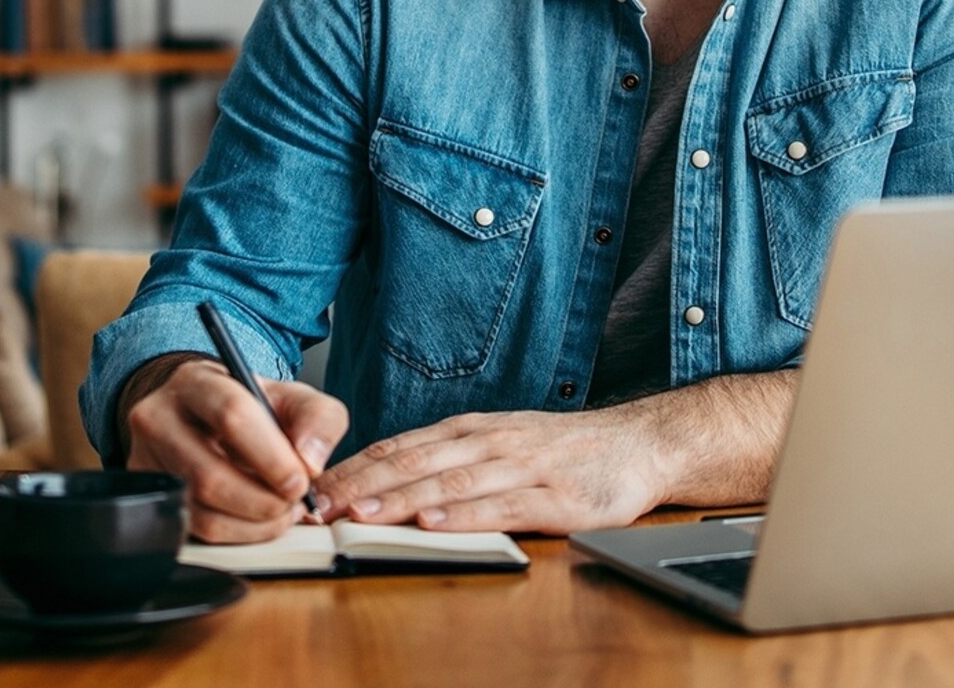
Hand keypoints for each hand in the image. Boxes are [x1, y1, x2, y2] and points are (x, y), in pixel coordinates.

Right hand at [126, 358, 349, 543]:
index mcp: (197, 382)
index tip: (300, 480)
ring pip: (199, 511)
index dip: (270, 455)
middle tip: (294, 501)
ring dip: (252, 523)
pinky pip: (192, 531)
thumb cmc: (250, 405)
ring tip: (282, 510)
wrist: (204, 415)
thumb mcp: (292, 396)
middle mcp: (159, 419)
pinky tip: (258, 520)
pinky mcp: (149, 498)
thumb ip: (318, 418)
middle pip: (209, 475)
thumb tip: (310, 462)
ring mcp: (147, 462)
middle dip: (263, 499)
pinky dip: (236, 533)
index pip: (231, 414)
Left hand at [315, 405, 670, 535]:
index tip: (314, 488)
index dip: (357, 467)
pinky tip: (435, 523)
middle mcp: (493, 442)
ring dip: (402, 499)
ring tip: (362, 513)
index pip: (404, 446)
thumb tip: (390, 480)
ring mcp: (524, 467)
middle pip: (418, 462)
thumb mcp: (504, 442)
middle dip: (364, 484)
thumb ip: (455, 459)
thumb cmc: (566, 450)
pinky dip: (464, 515)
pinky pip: (502, 506)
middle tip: (319, 505)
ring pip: (452, 483)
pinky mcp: (555, 497)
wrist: (639, 443)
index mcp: (477, 430)